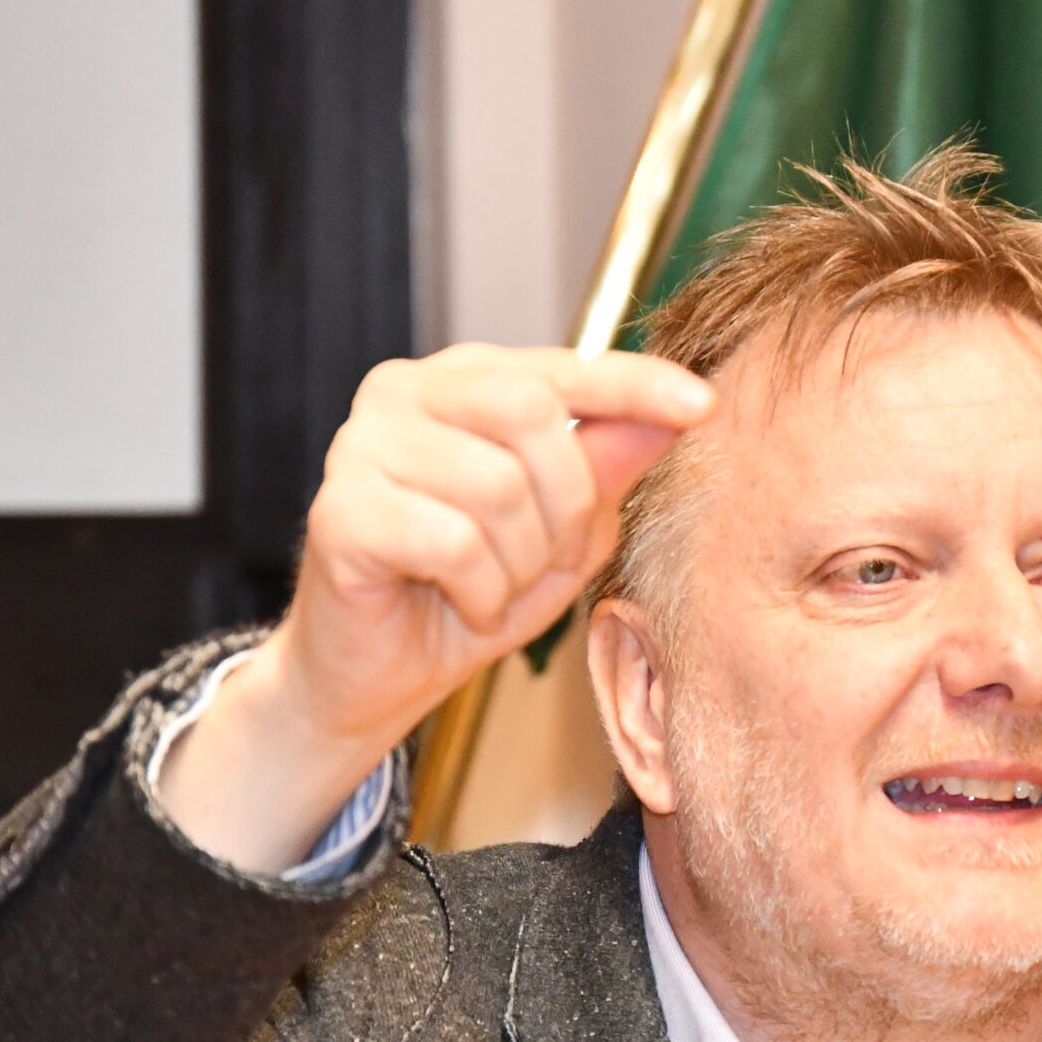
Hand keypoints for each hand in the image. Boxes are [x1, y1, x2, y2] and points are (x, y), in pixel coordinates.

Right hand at [157, 344, 713, 873]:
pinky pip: (454, 542)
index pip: (565, 365)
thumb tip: (667, 413)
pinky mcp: (339, 510)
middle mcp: (405, 392)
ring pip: (496, 485)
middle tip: (547, 558)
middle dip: (566, 502)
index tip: (702, 404)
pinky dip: (479, 590)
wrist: (377, 676)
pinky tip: (458, 603)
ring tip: (495, 585)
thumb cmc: (469, 592)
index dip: (637, 384)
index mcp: (464, 381)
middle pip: (531, 414)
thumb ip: (606, 468)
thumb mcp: (565, 532)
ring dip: (521, 560)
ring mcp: (362, 445)